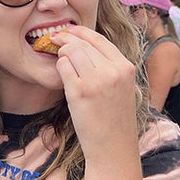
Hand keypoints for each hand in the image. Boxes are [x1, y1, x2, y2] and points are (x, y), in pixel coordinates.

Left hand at [51, 26, 138, 161]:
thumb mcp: (122, 88)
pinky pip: (63, 67)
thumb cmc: (115, 121)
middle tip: (54, 39)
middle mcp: (113, 71)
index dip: (81, 32)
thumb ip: (110, 67)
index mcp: (126, 67)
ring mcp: (96, 81)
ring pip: (71, 51)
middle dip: (66, 38)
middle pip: (83, 43)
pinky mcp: (79, 92)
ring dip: (61, 53)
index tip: (69, 31)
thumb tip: (84, 46)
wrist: (113, 148)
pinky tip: (61, 74)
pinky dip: (59, 68)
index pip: (100, 39)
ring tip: (57, 56)